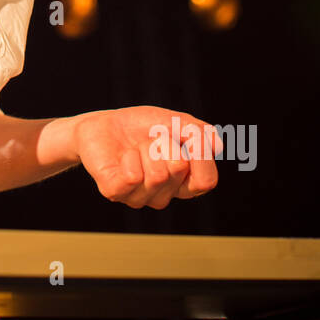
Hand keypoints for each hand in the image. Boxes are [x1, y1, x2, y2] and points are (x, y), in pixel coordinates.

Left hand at [65, 106, 220, 208]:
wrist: (102, 124)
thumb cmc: (140, 127)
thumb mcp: (175, 122)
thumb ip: (199, 133)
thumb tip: (217, 146)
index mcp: (182, 183)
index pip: (205, 182)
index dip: (200, 157)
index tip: (186, 137)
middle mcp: (163, 195)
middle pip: (179, 170)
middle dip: (165, 143)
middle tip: (151, 140)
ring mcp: (139, 197)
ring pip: (156, 174)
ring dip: (146, 148)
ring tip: (136, 147)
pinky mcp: (116, 193)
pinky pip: (132, 177)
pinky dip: (129, 157)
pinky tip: (123, 156)